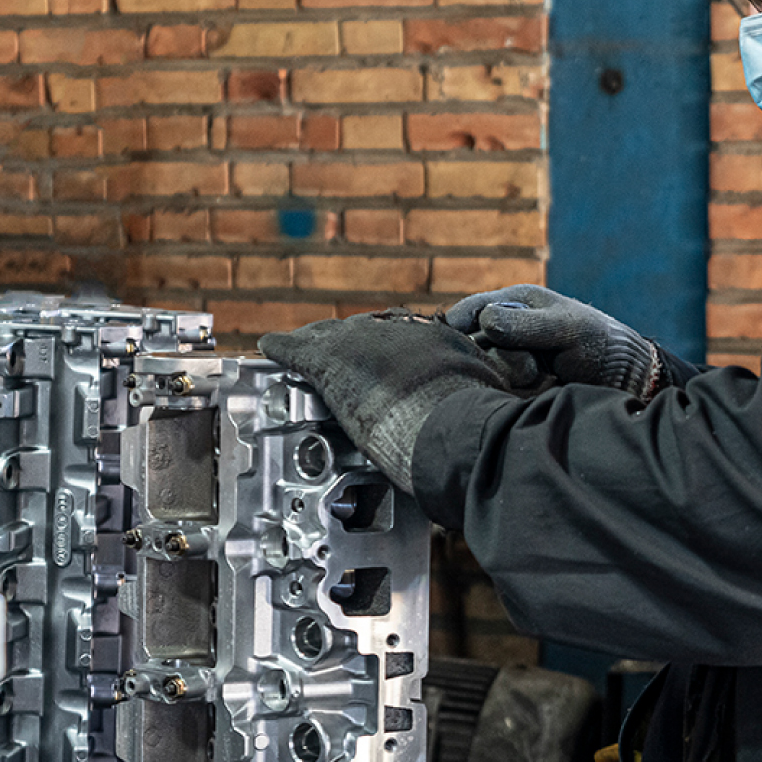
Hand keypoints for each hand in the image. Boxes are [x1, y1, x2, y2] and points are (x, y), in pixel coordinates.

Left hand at [259, 312, 518, 493]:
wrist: (453, 426)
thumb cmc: (477, 430)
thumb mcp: (489, 408)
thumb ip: (481, 408)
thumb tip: (492, 423)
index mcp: (442, 344)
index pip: (408, 340)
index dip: (391, 353)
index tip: (386, 366)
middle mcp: (402, 333)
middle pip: (368, 332)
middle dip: (353, 345)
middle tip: (343, 362)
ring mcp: (365, 342)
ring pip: (332, 335)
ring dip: (318, 344)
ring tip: (304, 348)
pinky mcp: (332, 360)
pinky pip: (298, 348)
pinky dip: (282, 348)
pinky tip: (269, 346)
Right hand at [444, 284, 662, 399]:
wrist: (622, 379)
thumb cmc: (597, 342)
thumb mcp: (565, 327)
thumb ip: (526, 325)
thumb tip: (485, 323)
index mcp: (514, 304)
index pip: (469, 310)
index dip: (457, 324)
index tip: (455, 338)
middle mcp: (505, 332)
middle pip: (475, 346)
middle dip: (501, 358)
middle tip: (533, 364)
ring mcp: (509, 361)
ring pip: (487, 371)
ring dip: (513, 376)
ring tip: (546, 376)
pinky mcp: (515, 387)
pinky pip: (499, 392)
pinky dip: (517, 393)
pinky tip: (541, 390)